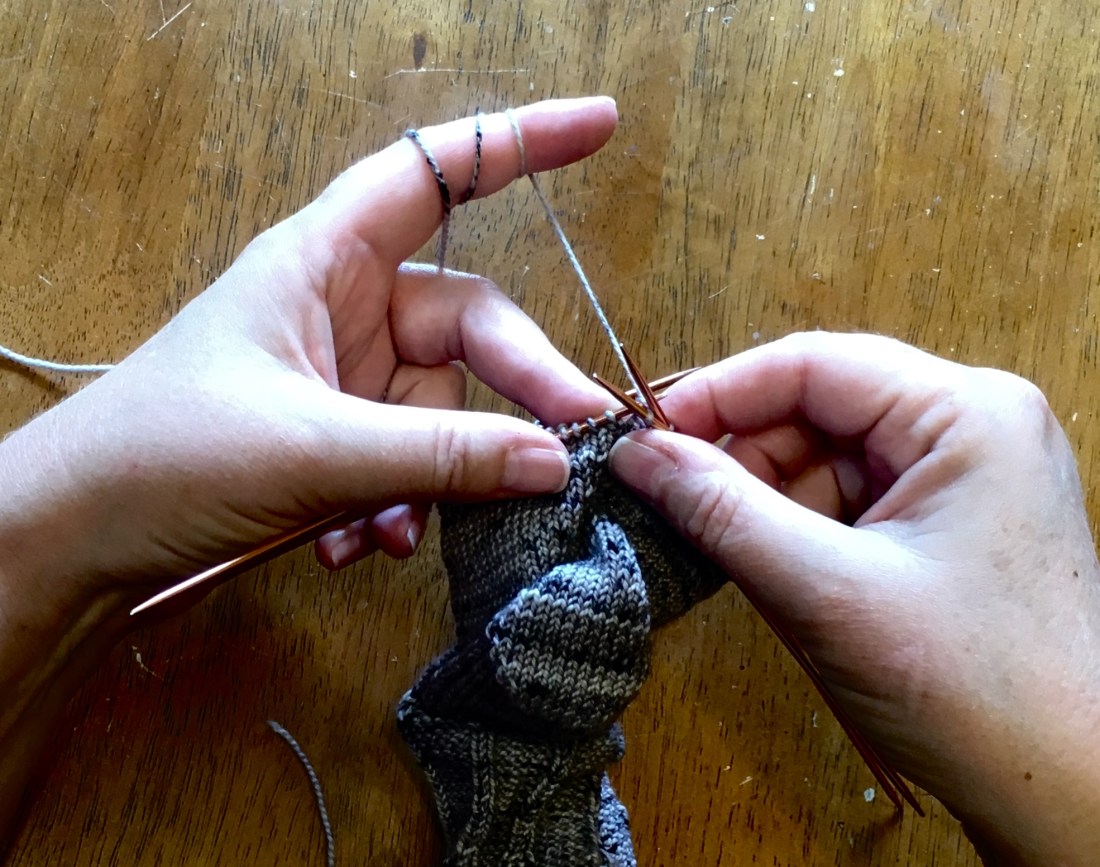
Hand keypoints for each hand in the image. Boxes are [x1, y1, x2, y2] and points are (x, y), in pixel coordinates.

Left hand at [0, 98, 616, 616]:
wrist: (76, 537)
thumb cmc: (165, 457)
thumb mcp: (313, 452)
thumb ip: (442, 455)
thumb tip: (557, 460)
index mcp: (324, 261)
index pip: (435, 173)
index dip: (519, 144)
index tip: (601, 128)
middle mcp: (342, 307)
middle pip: (468, 325)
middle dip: (514, 394)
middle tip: (567, 455)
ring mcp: (343, 375)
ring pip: (442, 411)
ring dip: (434, 479)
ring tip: (389, 531)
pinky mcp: (337, 435)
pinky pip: (408, 457)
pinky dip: (400, 503)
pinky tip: (358, 545)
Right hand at [609, 332, 1099, 864]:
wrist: (1060, 790)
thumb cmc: (971, 690)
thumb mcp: (825, 591)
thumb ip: (721, 511)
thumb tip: (635, 454)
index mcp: (966, 413)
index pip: (813, 364)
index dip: (719, 393)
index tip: (645, 436)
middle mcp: (971, 426)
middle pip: (817, 408)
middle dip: (743, 457)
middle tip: (674, 503)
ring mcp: (962, 475)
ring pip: (825, 458)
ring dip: (766, 501)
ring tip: (727, 554)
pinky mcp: (946, 521)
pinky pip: (847, 501)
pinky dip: (797, 531)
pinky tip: (775, 573)